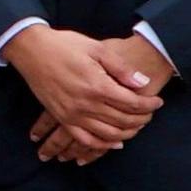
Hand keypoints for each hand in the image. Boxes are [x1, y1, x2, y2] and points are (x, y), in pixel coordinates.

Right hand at [5, 24, 159, 159]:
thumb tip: (142, 83)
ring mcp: (72, 114)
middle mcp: (86, 104)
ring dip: (127, 133)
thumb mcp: (97, 49)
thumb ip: (121, 68)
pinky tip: (114, 143)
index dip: (149, 105)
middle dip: (142, 119)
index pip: (132, 104)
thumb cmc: (65, 45)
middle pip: (123, 120)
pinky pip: (85, 139)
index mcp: (97, 86)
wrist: (32, 50)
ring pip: (108, 134)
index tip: (158, 102)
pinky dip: (102, 145)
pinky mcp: (62, 118)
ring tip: (137, 126)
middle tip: (150, 114)